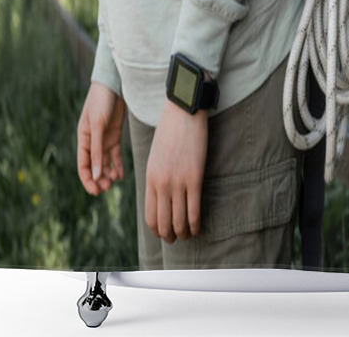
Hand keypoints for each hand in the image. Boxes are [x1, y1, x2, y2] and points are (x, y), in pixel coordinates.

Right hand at [77, 82, 126, 195]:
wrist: (114, 85)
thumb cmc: (101, 102)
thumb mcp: (97, 126)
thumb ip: (97, 150)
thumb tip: (96, 175)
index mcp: (83, 139)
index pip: (83, 165)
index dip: (87, 180)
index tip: (95, 191)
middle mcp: (92, 142)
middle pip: (94, 166)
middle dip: (99, 179)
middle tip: (107, 188)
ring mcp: (104, 139)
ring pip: (105, 162)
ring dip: (108, 173)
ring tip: (114, 181)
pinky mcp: (115, 135)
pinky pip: (114, 155)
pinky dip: (117, 165)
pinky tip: (120, 174)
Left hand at [145, 99, 208, 242]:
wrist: (183, 110)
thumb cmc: (171, 130)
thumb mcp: (156, 156)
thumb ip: (157, 176)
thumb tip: (161, 196)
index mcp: (150, 178)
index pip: (150, 215)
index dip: (157, 230)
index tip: (164, 233)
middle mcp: (161, 184)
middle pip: (163, 222)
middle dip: (169, 236)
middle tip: (176, 239)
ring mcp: (178, 182)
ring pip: (179, 220)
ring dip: (183, 233)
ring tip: (188, 235)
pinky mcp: (195, 177)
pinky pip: (194, 210)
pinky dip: (195, 224)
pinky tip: (198, 227)